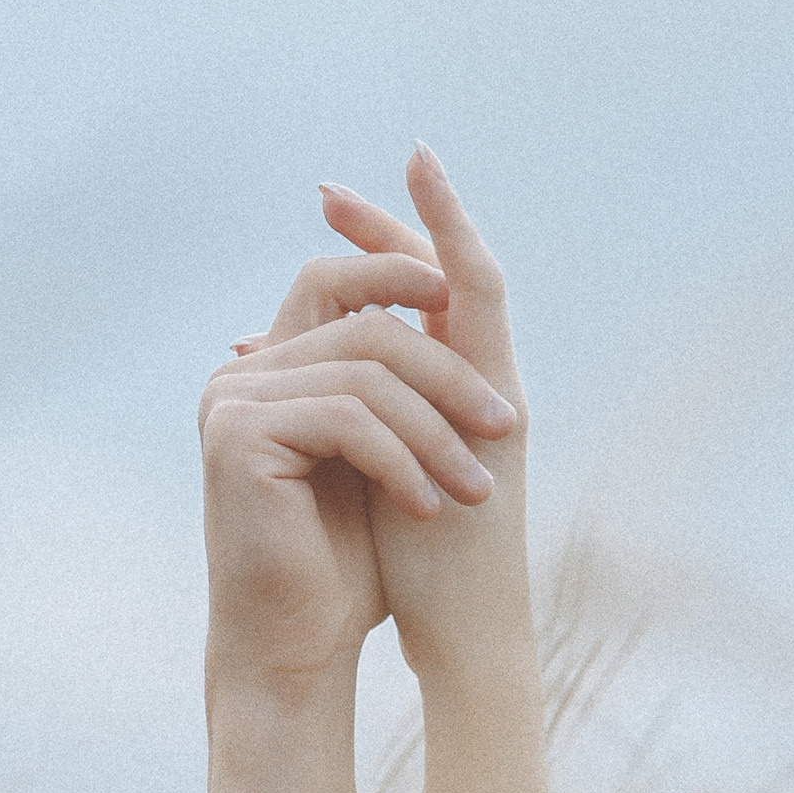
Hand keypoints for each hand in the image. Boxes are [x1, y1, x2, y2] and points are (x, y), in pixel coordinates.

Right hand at [198, 239, 518, 692]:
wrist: (298, 646)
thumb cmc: (348, 567)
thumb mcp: (385, 459)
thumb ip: (395, 390)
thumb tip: (446, 305)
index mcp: (273, 374)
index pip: (329, 280)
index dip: (392, 264)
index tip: (453, 282)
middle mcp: (244, 377)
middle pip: (365, 323)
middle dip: (446, 372)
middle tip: (504, 425)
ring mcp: (233, 402)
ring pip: (365, 371)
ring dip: (436, 429)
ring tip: (474, 488)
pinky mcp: (239, 438)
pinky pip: (347, 416)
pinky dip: (401, 460)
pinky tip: (426, 506)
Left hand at [314, 149, 531, 691]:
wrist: (463, 628)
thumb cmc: (416, 573)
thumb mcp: (374, 482)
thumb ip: (352, 428)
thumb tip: (294, 397)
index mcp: (449, 400)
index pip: (414, 308)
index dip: (372, 259)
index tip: (321, 221)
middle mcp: (481, 384)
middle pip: (443, 277)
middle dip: (392, 224)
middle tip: (331, 186)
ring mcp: (497, 388)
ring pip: (476, 277)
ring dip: (435, 219)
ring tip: (402, 165)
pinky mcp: (499, 401)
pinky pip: (482, 311)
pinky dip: (455, 260)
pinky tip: (421, 231)